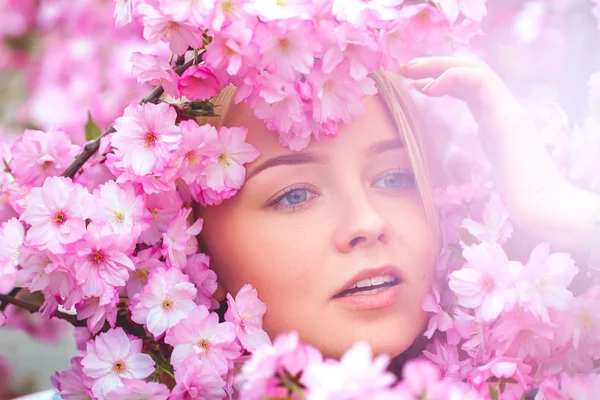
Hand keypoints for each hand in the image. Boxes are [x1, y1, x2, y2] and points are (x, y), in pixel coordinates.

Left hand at [400, 56, 599, 261]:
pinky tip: (430, 88)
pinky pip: (480, 81)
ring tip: (411, 70)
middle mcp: (503, 111)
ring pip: (475, 69)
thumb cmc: (513, 201)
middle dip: (436, 65)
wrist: (539, 208)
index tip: (414, 85)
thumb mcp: (480, 177)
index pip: (468, 89)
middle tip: (406, 67)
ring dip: (440, 65)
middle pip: (470, 74)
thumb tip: (451, 158)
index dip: (441, 81)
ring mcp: (507, 110)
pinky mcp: (507, 114)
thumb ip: (467, 163)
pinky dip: (453, 77)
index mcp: (495, 123)